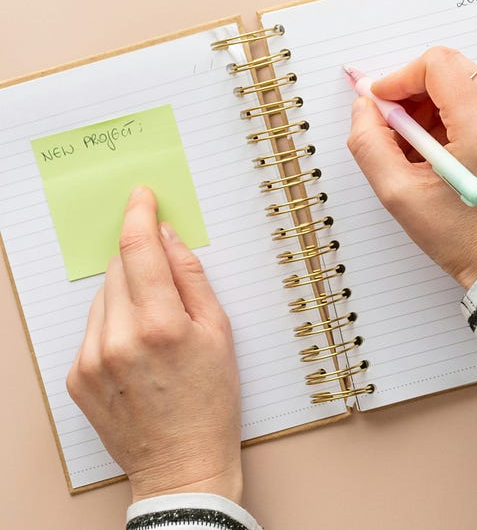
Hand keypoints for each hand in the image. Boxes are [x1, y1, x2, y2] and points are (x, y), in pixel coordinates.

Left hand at [66, 187, 242, 503]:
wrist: (180, 462)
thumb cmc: (211, 399)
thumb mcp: (220, 332)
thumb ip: (192, 278)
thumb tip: (169, 236)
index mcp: (161, 325)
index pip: (140, 250)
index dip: (139, 215)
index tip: (141, 196)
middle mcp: (119, 339)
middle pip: (120, 270)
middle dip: (141, 263)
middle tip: (169, 285)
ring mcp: (91, 359)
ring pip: (104, 298)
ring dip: (128, 296)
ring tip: (158, 330)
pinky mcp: (76, 376)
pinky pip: (93, 329)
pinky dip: (114, 325)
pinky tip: (139, 351)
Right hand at [346, 46, 476, 288]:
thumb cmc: (461, 239)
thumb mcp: (399, 195)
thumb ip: (370, 143)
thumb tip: (365, 106)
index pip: (439, 64)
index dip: (400, 77)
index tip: (381, 103)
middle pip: (452, 70)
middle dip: (414, 90)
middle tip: (394, 126)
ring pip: (464, 85)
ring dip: (431, 105)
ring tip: (415, 150)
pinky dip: (451, 117)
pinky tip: (437, 153)